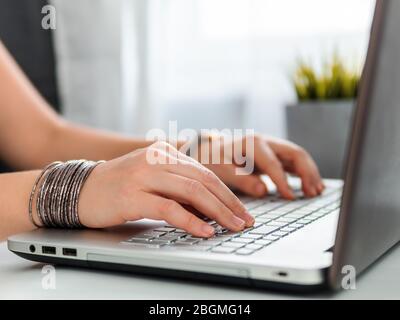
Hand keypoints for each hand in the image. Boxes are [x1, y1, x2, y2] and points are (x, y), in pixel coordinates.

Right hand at [78, 141, 253, 236]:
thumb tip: (211, 208)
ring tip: (232, 227)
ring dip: (217, 212)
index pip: (205, 172)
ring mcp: (143, 175)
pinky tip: (204, 231)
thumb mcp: (153, 179)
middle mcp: (156, 159)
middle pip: (203, 180)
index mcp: (164, 152)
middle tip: (245, 221)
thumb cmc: (119, 187)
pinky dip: (190, 220)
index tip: (242, 210)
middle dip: (229, 203)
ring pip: (191, 191)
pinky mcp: (132, 195)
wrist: (80, 189)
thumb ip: (179, 188)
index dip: (228, 192)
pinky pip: (169, 208)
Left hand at [200, 134, 323, 198]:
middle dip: (306, 173)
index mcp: (253, 143)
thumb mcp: (221, 169)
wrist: (208, 150)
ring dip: (309, 173)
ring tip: (317, 191)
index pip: (274, 163)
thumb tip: (264, 190)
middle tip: (312, 193)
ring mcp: (271, 147)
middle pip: (295, 154)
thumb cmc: (213, 159)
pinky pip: (293, 162)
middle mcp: (266, 142)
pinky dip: (304, 173)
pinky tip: (310, 186)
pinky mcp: (273, 155)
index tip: (289, 197)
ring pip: (298, 157)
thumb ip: (241, 180)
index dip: (283, 181)